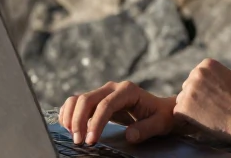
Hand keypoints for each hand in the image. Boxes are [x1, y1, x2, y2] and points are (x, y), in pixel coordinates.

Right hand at [59, 80, 175, 145]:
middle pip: (87, 99)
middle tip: (79, 142)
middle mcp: (113, 88)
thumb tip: (130, 135)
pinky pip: (76, 103)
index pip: (106, 105)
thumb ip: (146, 129)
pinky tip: (69, 128)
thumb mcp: (159, 123)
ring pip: (78, 99)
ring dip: (71, 117)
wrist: (160, 109)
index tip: (91, 141)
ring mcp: (103, 92)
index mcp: (128, 90)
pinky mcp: (97, 100)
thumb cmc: (161, 116)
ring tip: (73, 136)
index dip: (96, 123)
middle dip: (79, 121)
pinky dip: (69, 113)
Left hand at [173, 58, 230, 143]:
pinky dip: (187, 120)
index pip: (196, 77)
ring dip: (190, 109)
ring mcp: (189, 89)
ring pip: (182, 100)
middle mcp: (196, 73)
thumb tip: (203, 81)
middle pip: (187, 88)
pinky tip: (202, 122)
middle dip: (195, 99)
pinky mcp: (183, 106)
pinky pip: (178, 113)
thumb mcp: (229, 77)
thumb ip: (214, 76)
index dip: (204, 91)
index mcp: (207, 63)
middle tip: (212, 109)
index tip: (216, 99)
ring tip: (208, 116)